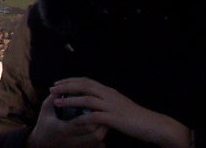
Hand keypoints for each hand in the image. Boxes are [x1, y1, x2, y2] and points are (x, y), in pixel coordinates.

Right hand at [26, 90, 107, 147]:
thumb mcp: (45, 109)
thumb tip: (64, 84)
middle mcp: (72, 140)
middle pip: (95, 135)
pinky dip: (101, 137)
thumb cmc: (44, 123)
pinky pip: (96, 145)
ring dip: (104, 130)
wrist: (42, 142)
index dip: (94, 115)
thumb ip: (54, 97)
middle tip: (105, 111)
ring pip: (98, 141)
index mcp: (63, 129)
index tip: (97, 104)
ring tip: (105, 118)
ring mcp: (78, 147)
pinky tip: (100, 128)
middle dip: (103, 123)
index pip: (85, 124)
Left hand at [50, 78, 190, 147]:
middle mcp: (108, 95)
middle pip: (83, 86)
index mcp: (109, 91)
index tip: (59, 82)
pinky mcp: (114, 118)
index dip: (71, 80)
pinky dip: (82, 117)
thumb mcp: (119, 105)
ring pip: (86, 99)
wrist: (153, 124)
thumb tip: (96, 102)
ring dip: (69, 99)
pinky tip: (72, 121)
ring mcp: (111, 106)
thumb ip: (107, 102)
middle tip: (52, 88)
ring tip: (56, 101)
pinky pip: (94, 116)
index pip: (86, 81)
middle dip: (66, 86)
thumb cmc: (136, 117)